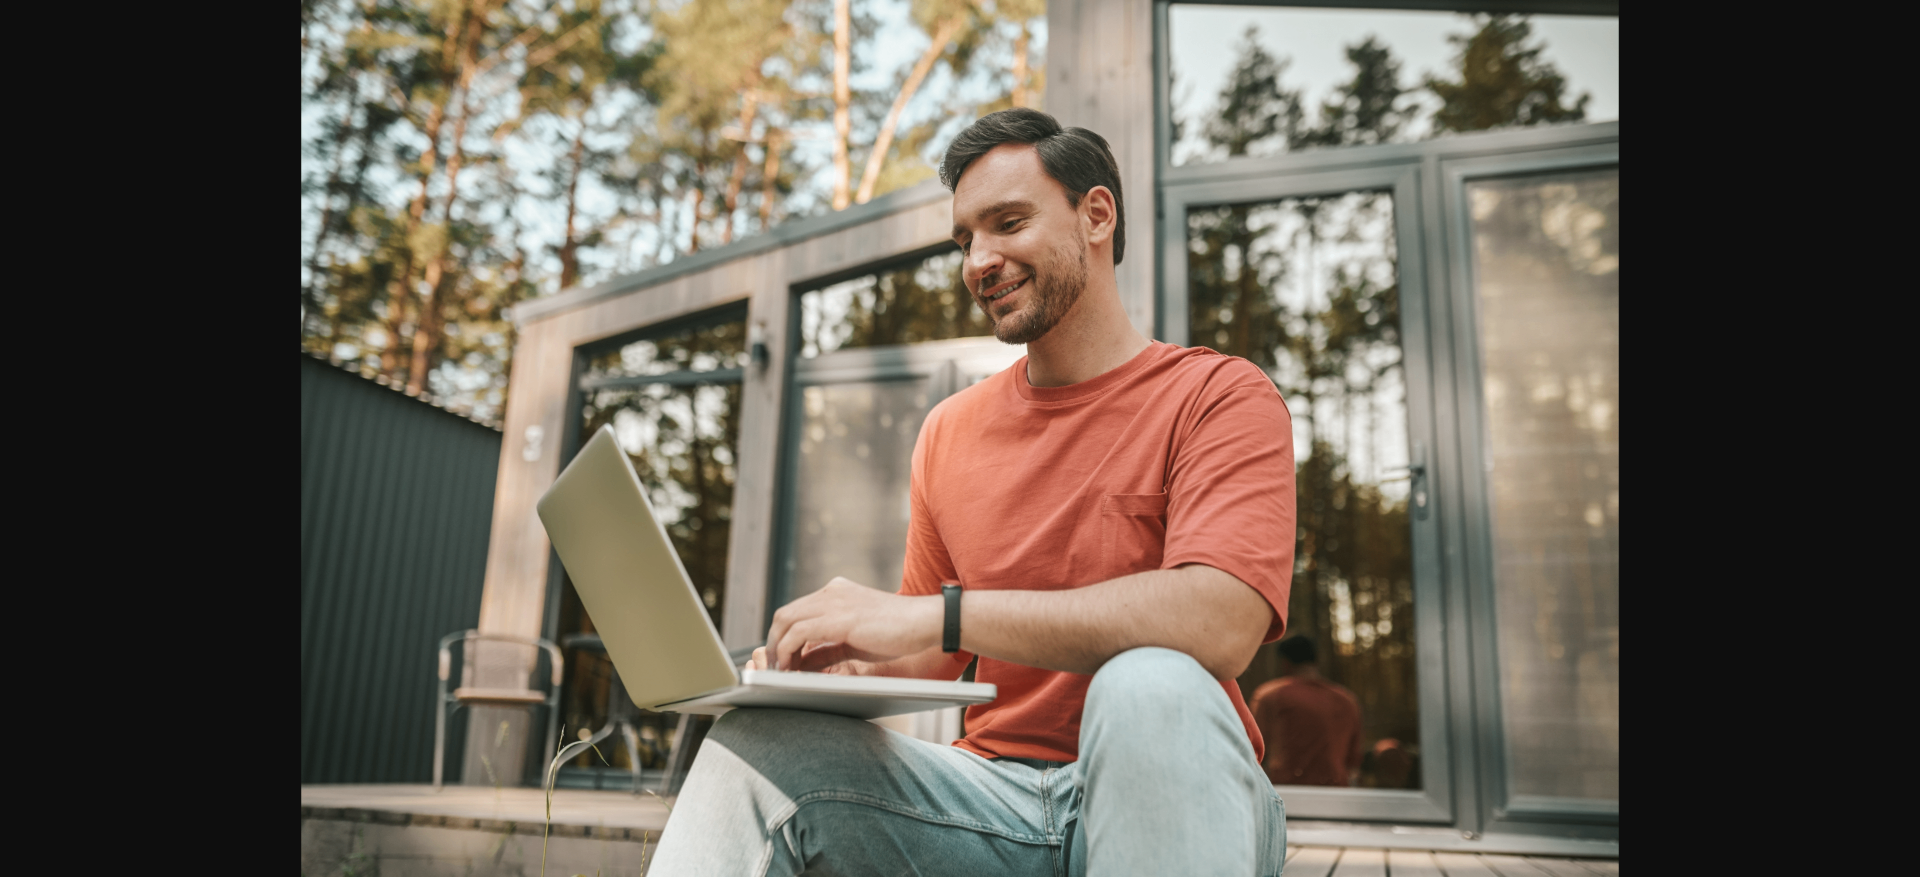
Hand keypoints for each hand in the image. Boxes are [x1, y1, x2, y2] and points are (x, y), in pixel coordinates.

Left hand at [762, 577, 941, 672]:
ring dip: (777, 650)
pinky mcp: (839, 617)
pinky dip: (788, 651)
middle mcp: (831, 592)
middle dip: (773, 643)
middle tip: (774, 668)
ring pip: (786, 622)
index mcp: (836, 592)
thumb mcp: (855, 640)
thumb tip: (801, 662)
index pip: (795, 611)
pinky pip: (799, 633)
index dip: (782, 637)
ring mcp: (834, 601)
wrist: (925, 622)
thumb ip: (827, 647)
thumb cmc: (897, 632)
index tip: (781, 660)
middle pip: (784, 615)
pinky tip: (791, 668)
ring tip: (780, 672)